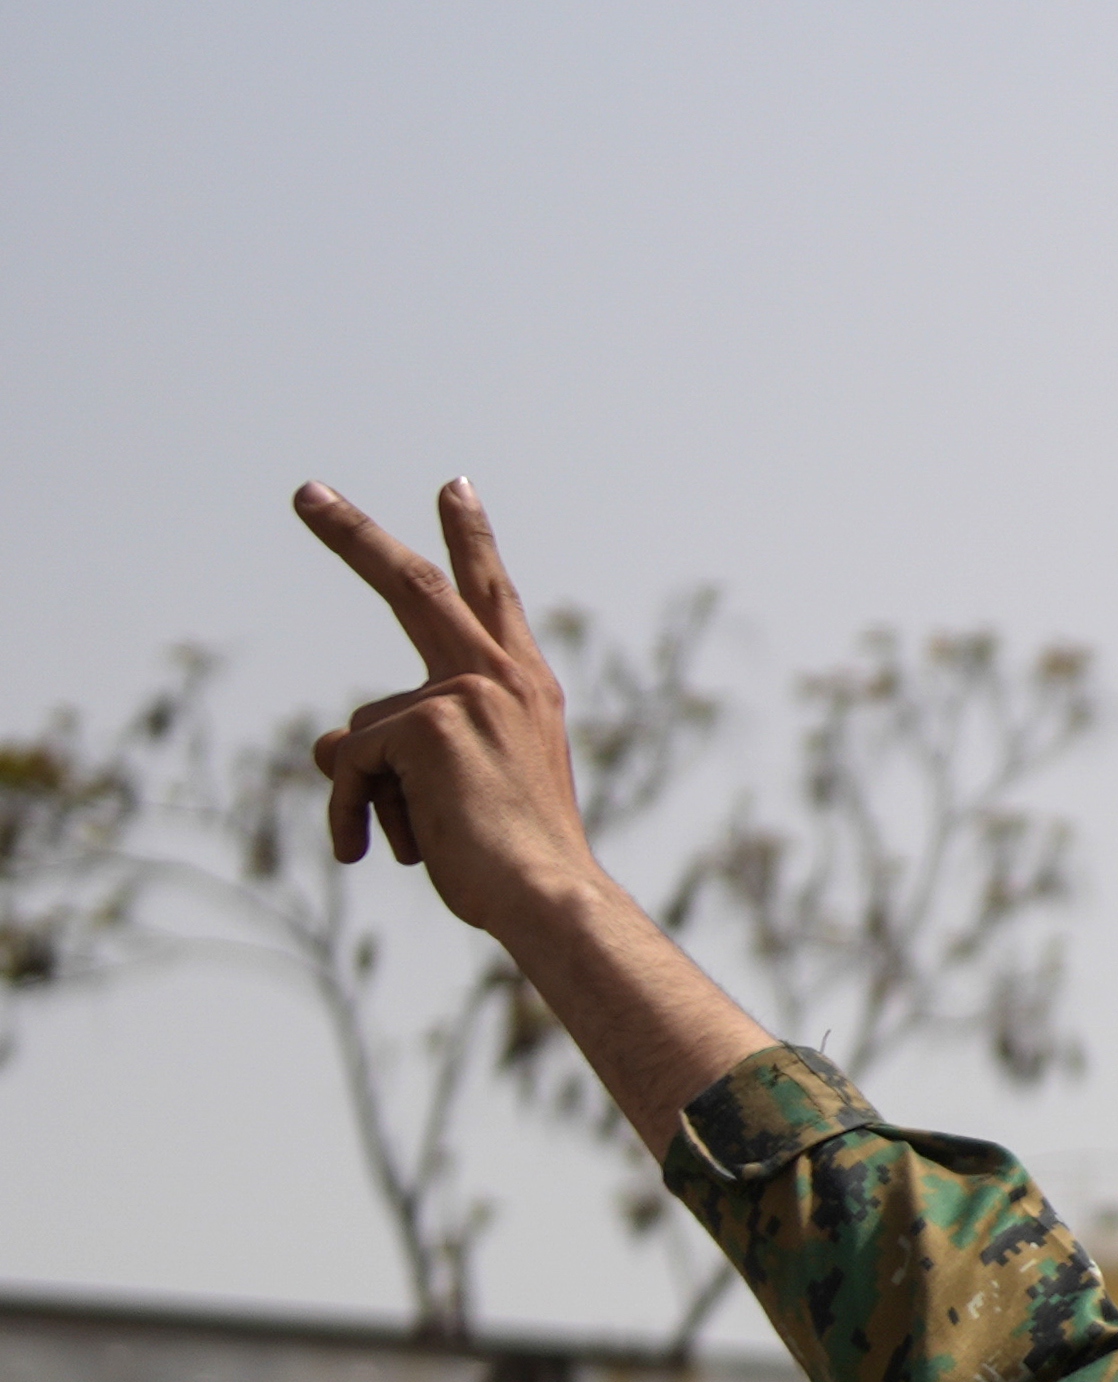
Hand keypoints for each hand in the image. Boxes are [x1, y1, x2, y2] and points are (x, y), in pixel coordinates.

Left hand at [297, 479, 619, 953]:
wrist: (547, 892)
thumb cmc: (512, 857)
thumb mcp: (460, 788)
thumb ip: (404, 751)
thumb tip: (333, 744)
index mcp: (525, 686)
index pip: (491, 595)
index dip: (471, 540)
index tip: (454, 489)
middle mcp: (502, 675)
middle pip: (415, 585)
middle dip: (353, 537)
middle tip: (305, 492)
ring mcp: (467, 691)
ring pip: (363, 732)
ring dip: (366, 796)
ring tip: (412, 845)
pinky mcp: (427, 721)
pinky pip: (349, 763)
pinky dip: (352, 813)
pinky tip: (380, 847)